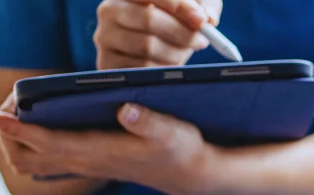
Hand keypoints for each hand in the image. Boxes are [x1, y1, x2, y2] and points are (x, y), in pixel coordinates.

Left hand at [0, 103, 214, 194]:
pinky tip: (33, 123)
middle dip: (8, 135)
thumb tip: (126, 110)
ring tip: (15, 114)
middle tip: (9, 106)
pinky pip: (42, 161)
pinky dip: (28, 144)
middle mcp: (85, 162)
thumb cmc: (181, 148)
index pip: (49, 144)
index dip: (20, 130)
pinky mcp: (86, 164)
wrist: (188, 175)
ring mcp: (83, 166)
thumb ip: (149, 122)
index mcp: (100, 152)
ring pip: (30, 163)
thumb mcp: (172, 131)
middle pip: (26, 159)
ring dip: (13, 141)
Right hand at [94, 0, 222, 68]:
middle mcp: (109, 10)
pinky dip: (163, 69)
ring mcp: (104, 37)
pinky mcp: (106, 63)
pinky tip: (171, 65)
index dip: (178, 5)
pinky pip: (141, 69)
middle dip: (181, 32)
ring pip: (147, 46)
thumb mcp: (190, 7)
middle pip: (149, 20)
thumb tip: (208, 18)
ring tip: (186, 52)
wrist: (151, 52)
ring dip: (176, 52)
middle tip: (202, 40)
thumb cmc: (174, 22)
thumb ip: (203, 4)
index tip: (201, 20)